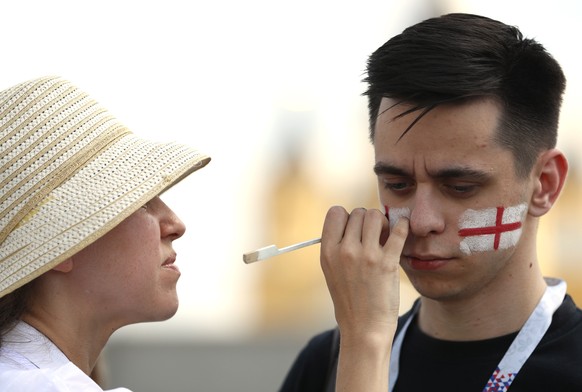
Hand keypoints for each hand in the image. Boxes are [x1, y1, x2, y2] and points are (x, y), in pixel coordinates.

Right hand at [319, 206, 408, 390]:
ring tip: (386, 235)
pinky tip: (403, 228)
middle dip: (367, 220)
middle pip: (358, 212)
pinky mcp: (387, 263)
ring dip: (383, 222)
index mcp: (327, 251)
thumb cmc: (349, 300)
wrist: (364, 329)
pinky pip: (398, 231)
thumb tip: (354, 221)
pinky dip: (403, 226)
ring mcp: (366, 256)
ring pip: (375, 216)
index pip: (335, 212)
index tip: (354, 228)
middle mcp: (344, 251)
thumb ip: (338, 246)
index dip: (347, 216)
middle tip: (374, 234)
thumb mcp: (331, 271)